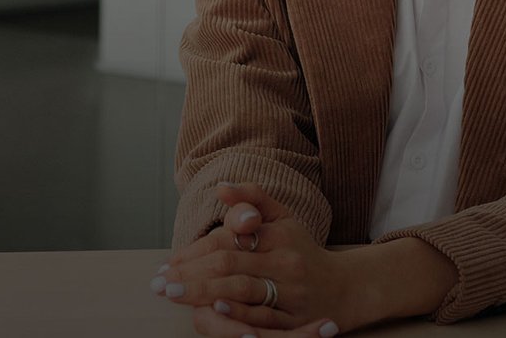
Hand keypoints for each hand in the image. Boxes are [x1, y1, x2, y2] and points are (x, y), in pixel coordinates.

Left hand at [152, 183, 348, 335]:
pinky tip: (213, 309)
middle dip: (190, 274)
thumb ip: (253, 197)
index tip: (168, 263)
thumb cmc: (303, 250)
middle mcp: (285, 260)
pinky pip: (262, 316)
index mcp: (278, 234)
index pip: (228, 239)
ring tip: (175, 294)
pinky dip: (236, 313)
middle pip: (229, 264)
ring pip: (242, 289)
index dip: (194, 251)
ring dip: (204, 292)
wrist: (345, 288)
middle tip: (160, 284)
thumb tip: (220, 187)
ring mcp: (291, 291)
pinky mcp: (295, 319)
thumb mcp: (283, 217)